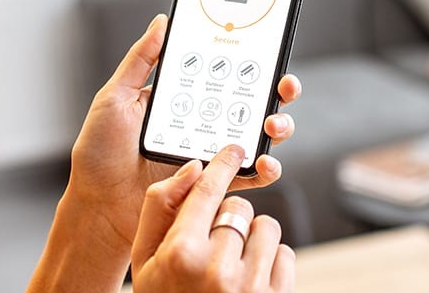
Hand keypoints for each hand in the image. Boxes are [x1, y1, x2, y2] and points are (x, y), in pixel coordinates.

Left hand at [65, 14, 301, 252]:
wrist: (96, 204)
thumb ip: (140, 60)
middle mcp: (203, 123)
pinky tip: (265, 163)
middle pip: (252, 102)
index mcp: (184, 99)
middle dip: (278, 91)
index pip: (225, 73)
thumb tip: (162, 22)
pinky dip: (265, 170)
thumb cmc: (99, 152)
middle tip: (284, 86)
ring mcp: (211, 154)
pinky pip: (248, 177)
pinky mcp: (214, 186)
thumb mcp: (115, 97)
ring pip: (258, 137)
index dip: (252, 61)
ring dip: (277, 127)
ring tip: (273, 125)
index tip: (268, 50)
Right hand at [131, 146, 295, 291]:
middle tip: (215, 243)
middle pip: (238, 207)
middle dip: (229, 218)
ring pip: (267, 227)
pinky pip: (285, 253)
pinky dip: (271, 261)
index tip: (234, 148)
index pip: (208, 191)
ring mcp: (250, 286)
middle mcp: (217, 268)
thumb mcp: (143, 261)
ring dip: (253, 238)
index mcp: (180, 254)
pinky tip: (249, 280)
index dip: (223, 164)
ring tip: (233, 263)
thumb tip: (193, 169)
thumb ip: (158, 210)